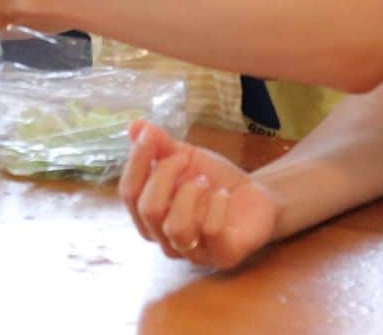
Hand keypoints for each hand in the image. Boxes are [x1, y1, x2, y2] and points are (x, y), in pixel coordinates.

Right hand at [120, 121, 277, 270]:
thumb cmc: (212, 179)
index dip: (137, 161)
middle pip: (149, 210)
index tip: (151, 135)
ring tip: (204, 181)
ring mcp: (194, 252)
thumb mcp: (184, 156)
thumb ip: (159, 145)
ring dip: (190, 193)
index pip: (129, 193)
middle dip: (166, 174)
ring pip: (176, 228)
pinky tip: (223, 194)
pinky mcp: (223, 256)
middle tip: (185, 159)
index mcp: (149, 217)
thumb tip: (135, 126)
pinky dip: (216, 205)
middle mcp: (165, 240)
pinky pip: (211, 231)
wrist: (254, 196)